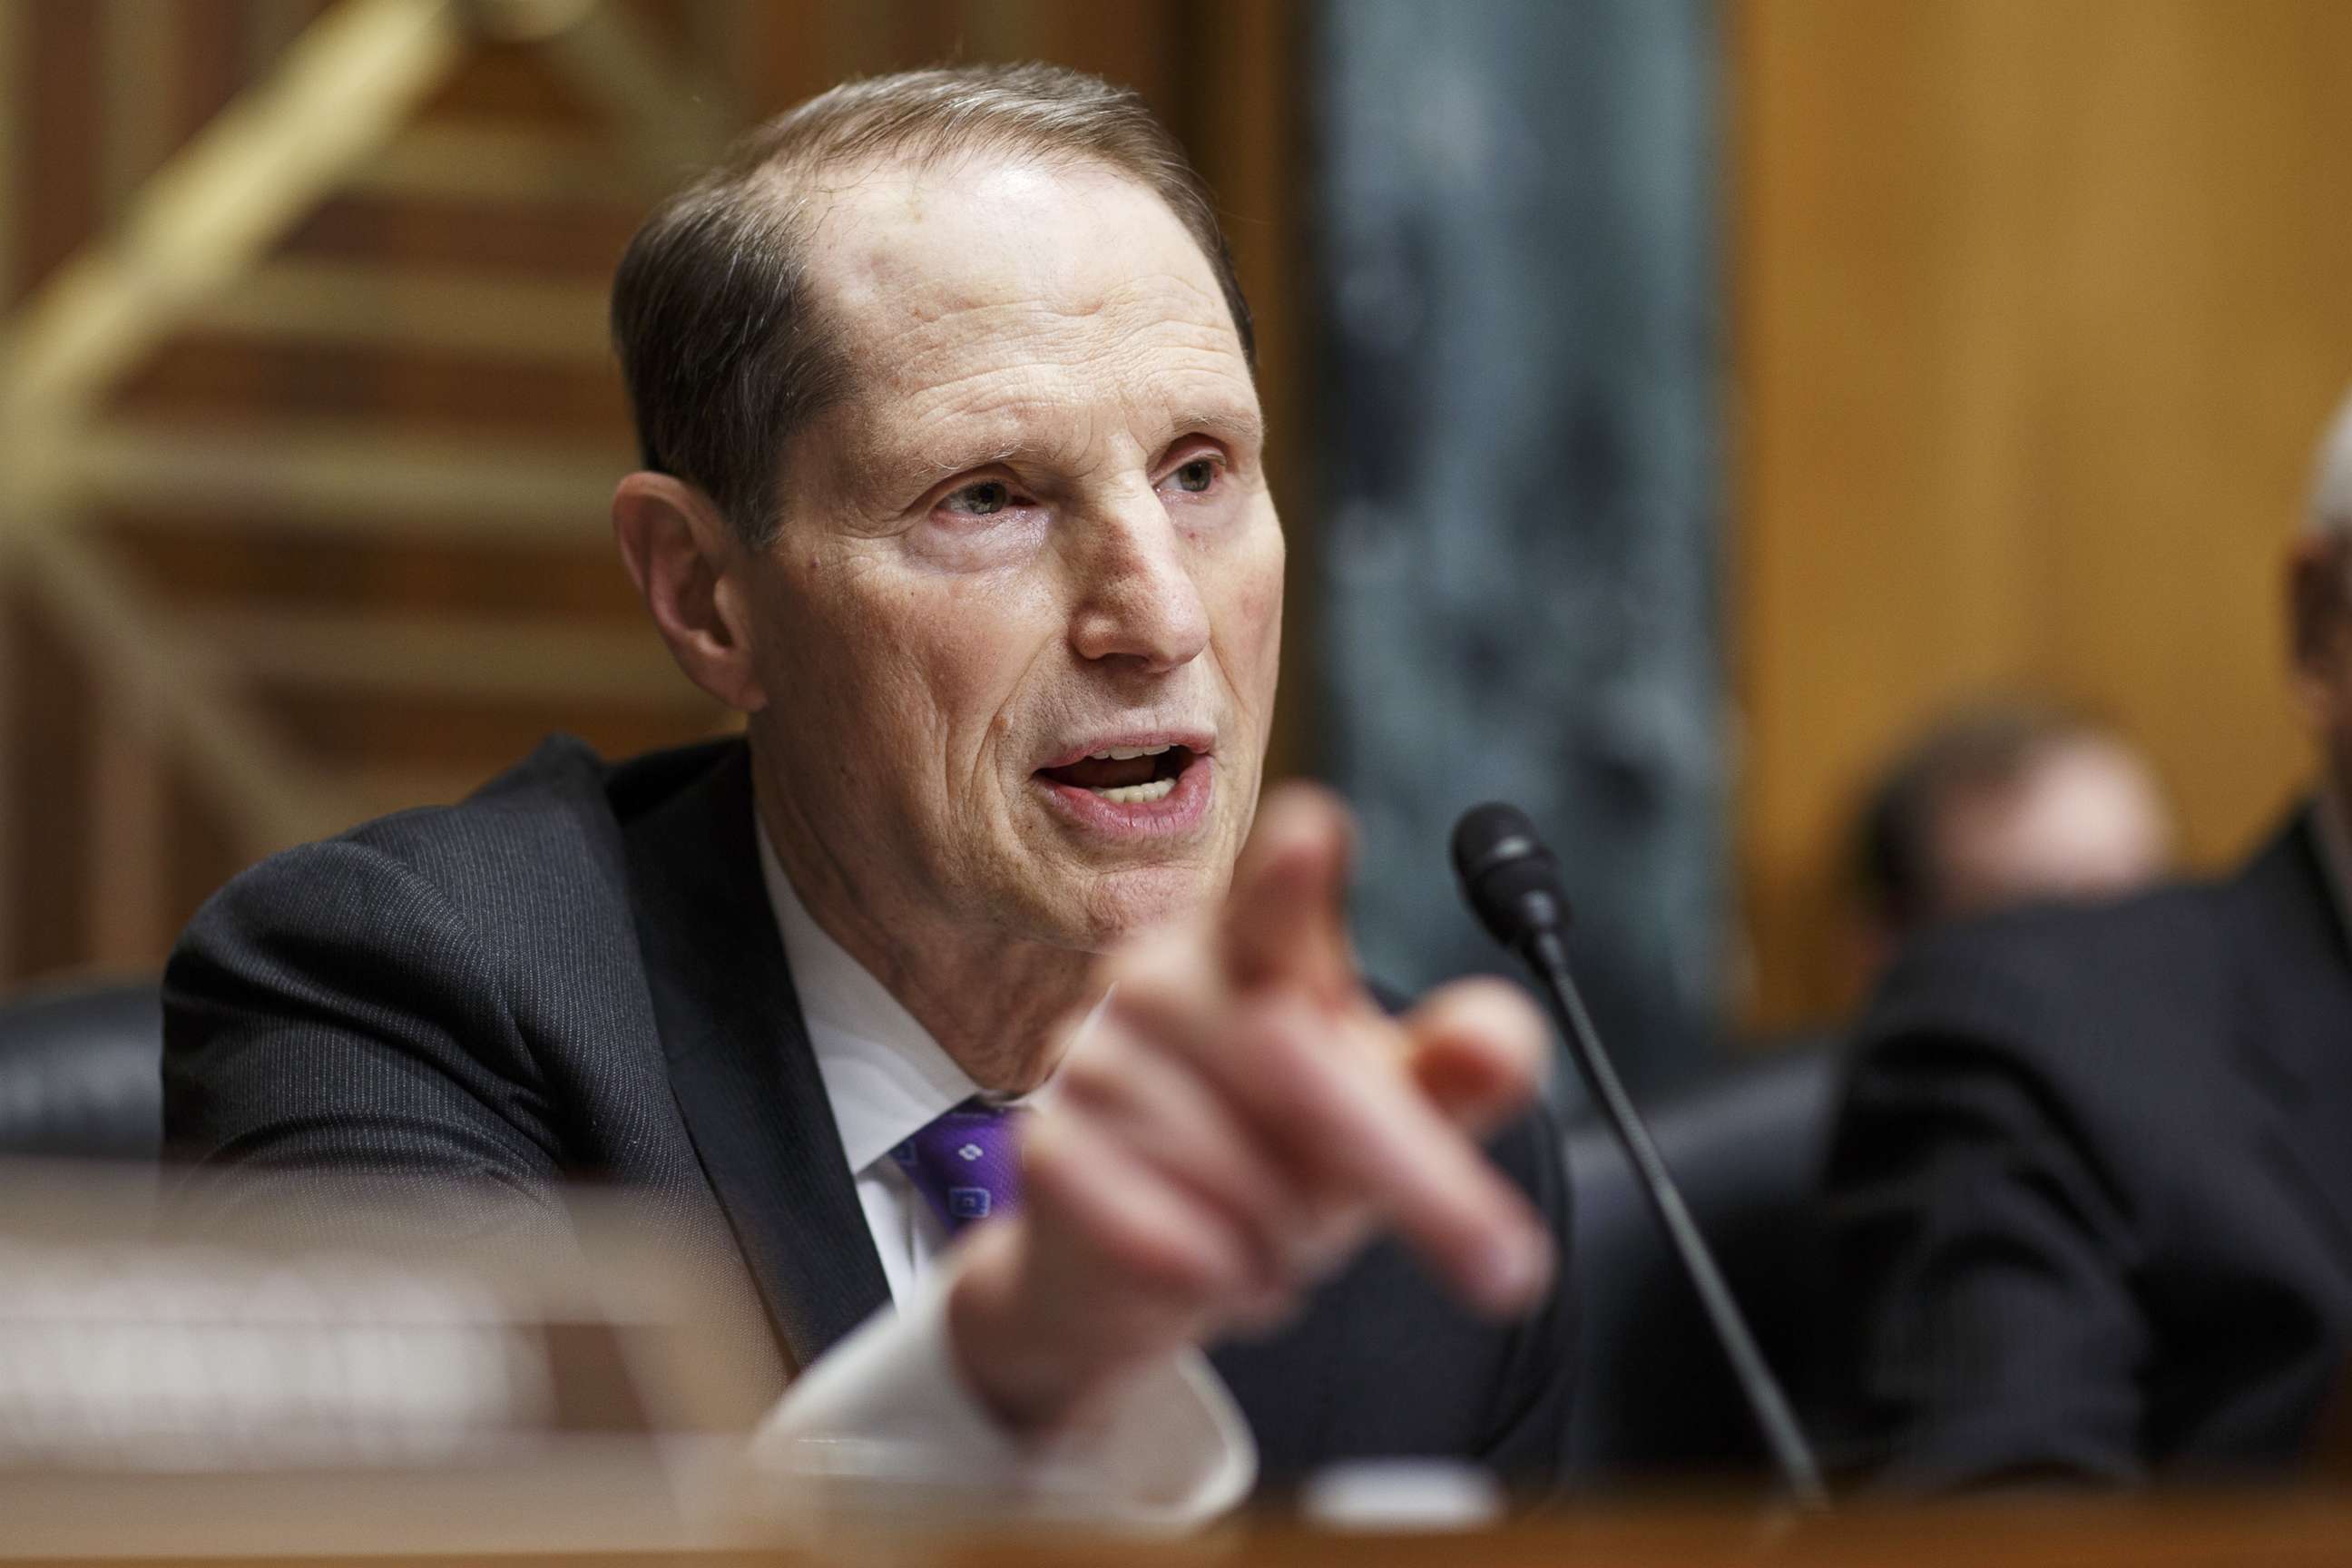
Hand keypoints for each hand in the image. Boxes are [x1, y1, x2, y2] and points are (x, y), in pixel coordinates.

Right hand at [946, 783, 1555, 1433]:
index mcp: (1247, 941)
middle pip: (1304, 1071)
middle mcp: (1158, 979)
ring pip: (1245, 1177)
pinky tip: (1226, 1271)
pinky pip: (1175, 1241)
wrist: (1127, 1257)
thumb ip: (1454, 1070)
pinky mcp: (1048, 1154)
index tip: (1313, 836)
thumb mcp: (1383, 1109)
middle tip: (1504, 1268)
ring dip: (1294, 1239)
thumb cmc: (1273, 1147)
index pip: (1270, 900)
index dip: (1289, 875)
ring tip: (1277, 1235)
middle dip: (1416, 1180)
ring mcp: (1092, 1061)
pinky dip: (1229, 1280)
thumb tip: (1504, 1040)